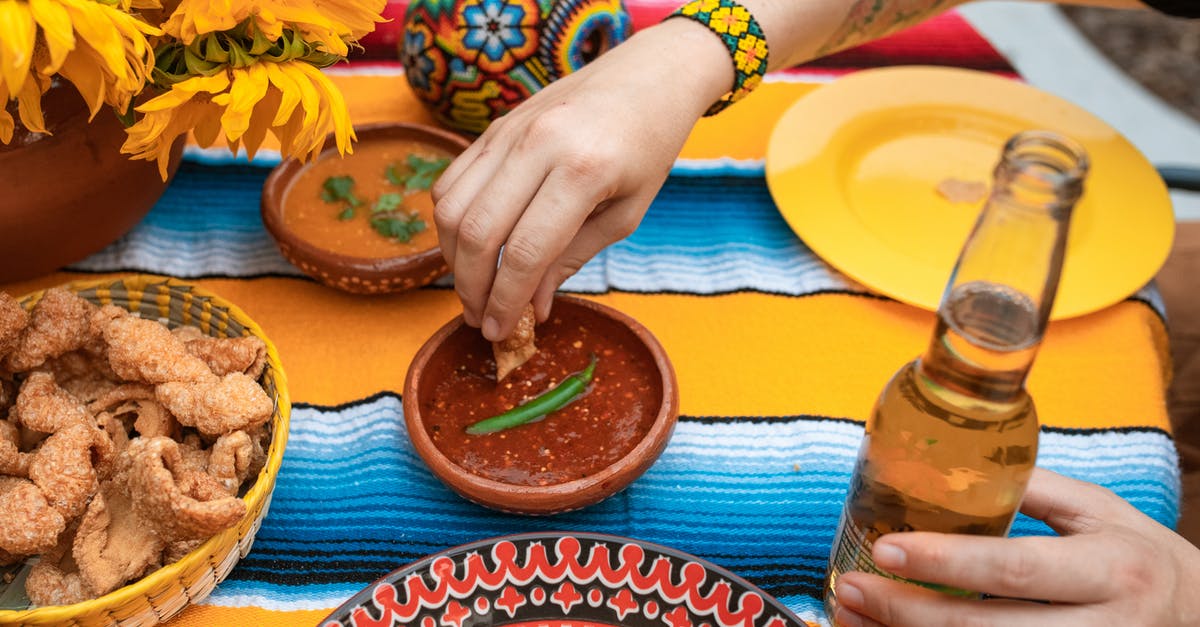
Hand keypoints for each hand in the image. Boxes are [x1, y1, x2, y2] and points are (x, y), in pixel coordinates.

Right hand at [431, 19, 730, 340]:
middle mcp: (537, 145)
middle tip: (479, 319)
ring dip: (452, 258)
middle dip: (470, 288)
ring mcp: (509, 131)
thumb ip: (572, 258)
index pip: (523, 252)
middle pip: (476, 232)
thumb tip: (531, 306)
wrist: (648, 77)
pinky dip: (449, 221)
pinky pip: (452, 179)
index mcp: (582, 171)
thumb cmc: (648, 148)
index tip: (500, 333)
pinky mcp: (494, 127)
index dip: (505, 301)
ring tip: (471, 289)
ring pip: (450, 206)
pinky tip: (468, 247)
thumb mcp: (626, 214)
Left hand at [834, 468, 1199, 625]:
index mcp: (1109, 568)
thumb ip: (1031, 489)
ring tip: (856, 616)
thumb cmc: (1134, 555)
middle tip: (851, 588)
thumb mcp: (1098, 511)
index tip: (885, 548)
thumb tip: (948, 462)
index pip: (1015, 568)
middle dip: (909, 612)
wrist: (1197, 616)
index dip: (947, 561)